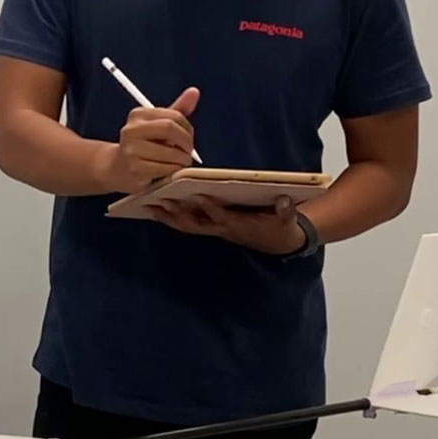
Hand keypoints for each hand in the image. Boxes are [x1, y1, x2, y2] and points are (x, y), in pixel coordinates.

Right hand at [98, 87, 199, 193]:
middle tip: (188, 152)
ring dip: (182, 160)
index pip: (174, 116)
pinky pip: (166, 169)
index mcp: (138, 115)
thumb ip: (177, 110)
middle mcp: (131, 130)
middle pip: (170, 129)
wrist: (117, 169)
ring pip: (171, 153)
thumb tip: (194, 92)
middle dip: (186, 142)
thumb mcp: (158, 125)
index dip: (188, 129)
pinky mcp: (135, 169)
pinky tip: (169, 171)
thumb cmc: (143, 146)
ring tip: (179, 163)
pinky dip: (173, 171)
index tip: (188, 139)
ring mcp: (131, 150)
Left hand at [146, 194, 307, 255]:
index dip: (211, 209)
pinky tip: (158, 209)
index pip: (222, 218)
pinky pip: (189, 223)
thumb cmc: (281, 228)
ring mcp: (216, 229)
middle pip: (196, 225)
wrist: (280, 243)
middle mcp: (223, 229)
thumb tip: (285, 201)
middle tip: (160, 202)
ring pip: (188, 226)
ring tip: (149, 206)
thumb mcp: (287, 221)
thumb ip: (286, 212)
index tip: (198, 195)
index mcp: (240, 226)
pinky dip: (172, 218)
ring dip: (169, 218)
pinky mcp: (212, 227)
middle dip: (178, 215)